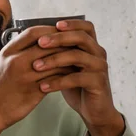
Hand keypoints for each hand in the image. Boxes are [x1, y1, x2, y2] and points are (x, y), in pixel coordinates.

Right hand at [0, 26, 75, 135]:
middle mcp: (16, 61)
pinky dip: (66, 75)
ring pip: (54, 61)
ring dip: (68, 59)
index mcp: (8, 52)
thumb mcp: (2, 63)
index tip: (60, 31)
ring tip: (78, 58)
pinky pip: (55, 78)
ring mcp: (25, 76)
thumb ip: (18, 51)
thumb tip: (39, 40)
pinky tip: (72, 74)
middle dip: (63, 43)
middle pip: (47, 45)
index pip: (33, 32)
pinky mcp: (34, 91)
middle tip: (75, 43)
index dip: (49, 29)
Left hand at [32, 19, 124, 135]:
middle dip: (59, 38)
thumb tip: (36, 38)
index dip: (72, 23)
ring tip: (36, 66)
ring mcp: (100, 67)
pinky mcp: (98, 83)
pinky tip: (43, 86)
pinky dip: (58, 82)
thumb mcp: (66, 66)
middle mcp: (98, 53)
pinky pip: (77, 78)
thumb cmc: (77, 86)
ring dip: (54, 59)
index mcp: (91, 46)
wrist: (93, 111)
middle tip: (40, 43)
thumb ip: (59, 52)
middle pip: (81, 37)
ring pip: (77, 56)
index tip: (54, 24)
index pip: (86, 27)